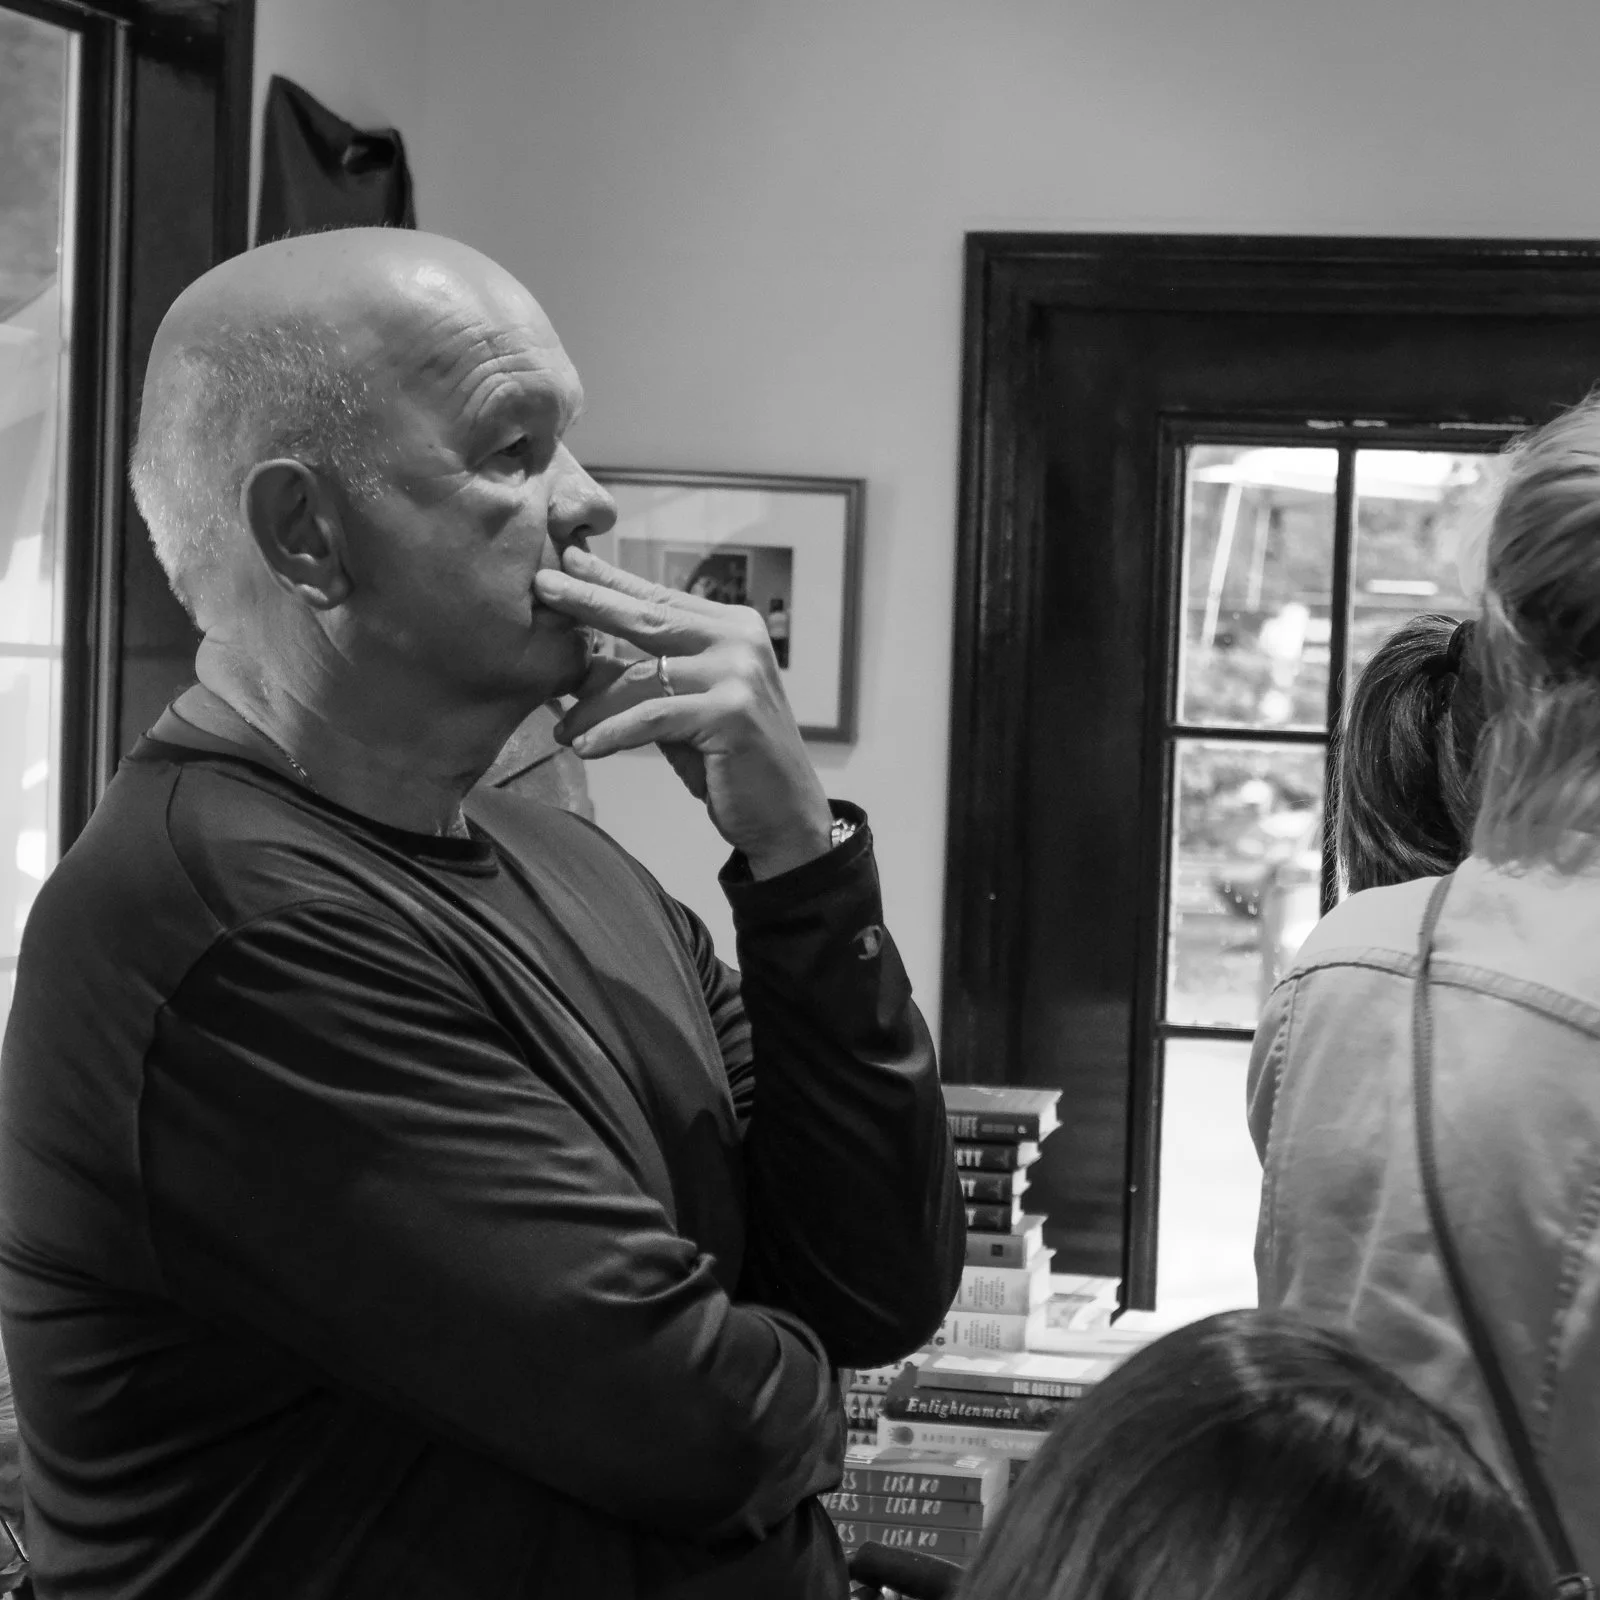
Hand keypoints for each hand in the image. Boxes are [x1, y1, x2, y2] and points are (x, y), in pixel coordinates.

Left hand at [533, 547, 833, 878]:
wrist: (786, 815)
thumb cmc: (731, 761)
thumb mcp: (685, 709)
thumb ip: (648, 680)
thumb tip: (581, 661)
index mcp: (734, 628)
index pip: (660, 599)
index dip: (611, 579)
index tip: (568, 558)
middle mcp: (740, 640)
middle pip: (647, 618)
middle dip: (589, 601)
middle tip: (543, 585)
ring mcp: (738, 674)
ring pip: (641, 678)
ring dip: (591, 706)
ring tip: (561, 727)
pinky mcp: (730, 712)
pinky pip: (651, 718)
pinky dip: (612, 734)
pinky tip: (585, 747)